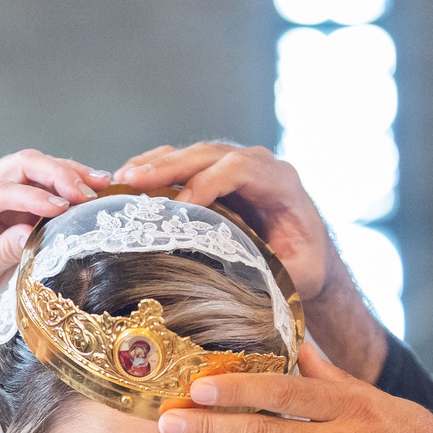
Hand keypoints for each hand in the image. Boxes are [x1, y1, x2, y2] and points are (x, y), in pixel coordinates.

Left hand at [0, 150, 106, 330]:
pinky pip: (46, 188)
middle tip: (86, 193)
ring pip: (37, 170)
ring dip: (69, 175)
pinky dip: (69, 188)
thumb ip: (1, 251)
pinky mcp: (17, 203)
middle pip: (21, 166)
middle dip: (56, 175)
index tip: (61, 207)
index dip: (31, 196)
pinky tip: (93, 190)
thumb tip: (31, 234)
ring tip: (100, 185)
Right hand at [113, 142, 387, 379]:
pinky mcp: (216, 175)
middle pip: (210, 154)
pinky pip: (184, 165)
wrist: (310, 254)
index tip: (179, 207)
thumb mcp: (300, 274)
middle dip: (170, 168)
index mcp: (282, 184)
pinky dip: (155, 171)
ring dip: (155, 166)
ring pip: (192, 155)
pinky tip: (127, 183)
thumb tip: (239, 278)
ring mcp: (236, 166)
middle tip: (132, 182)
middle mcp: (259, 166)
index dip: (208, 183)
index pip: (241, 169)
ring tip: (121, 181)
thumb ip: (276, 271)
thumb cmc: (307, 266)